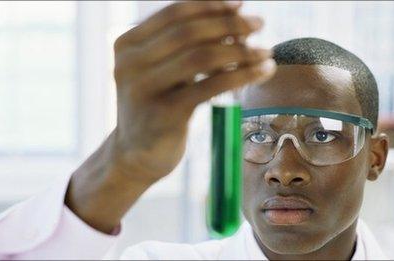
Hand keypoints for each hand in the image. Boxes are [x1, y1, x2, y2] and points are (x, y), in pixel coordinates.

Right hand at [112, 1, 275, 184]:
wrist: (136, 154)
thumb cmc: (156, 106)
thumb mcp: (161, 71)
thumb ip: (184, 46)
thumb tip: (233, 17)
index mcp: (127, 45)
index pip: (174, 13)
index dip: (210, 5)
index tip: (240, 3)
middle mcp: (130, 64)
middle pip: (190, 32)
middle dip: (230, 24)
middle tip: (259, 24)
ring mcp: (145, 89)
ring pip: (202, 57)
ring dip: (241, 51)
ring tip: (266, 51)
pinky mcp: (164, 114)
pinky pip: (211, 86)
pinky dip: (242, 75)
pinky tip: (263, 71)